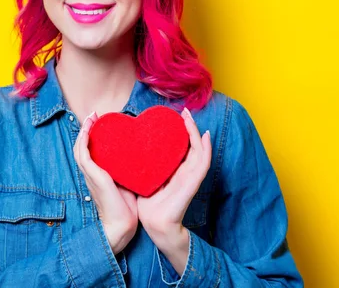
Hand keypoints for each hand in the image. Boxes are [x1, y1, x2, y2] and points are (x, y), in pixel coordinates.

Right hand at [73, 112, 137, 254]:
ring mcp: (90, 174)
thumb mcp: (128, 182)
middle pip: (81, 147)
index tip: (100, 123)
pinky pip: (83, 154)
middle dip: (86, 130)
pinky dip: (84, 139)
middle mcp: (91, 174)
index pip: (90, 152)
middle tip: (94, 116)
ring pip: (79, 148)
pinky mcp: (93, 175)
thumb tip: (143, 157)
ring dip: (83, 131)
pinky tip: (89, 128)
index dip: (92, 137)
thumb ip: (130, 170)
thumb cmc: (127, 207)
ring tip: (91, 118)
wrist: (122, 224)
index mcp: (98, 175)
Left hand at [137, 107, 210, 249]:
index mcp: (175, 172)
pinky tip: (204, 137)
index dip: (182, 131)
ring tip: (190, 119)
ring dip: (196, 133)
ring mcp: (190, 179)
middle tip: (183, 111)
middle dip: (190, 127)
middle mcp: (185, 173)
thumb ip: (146, 168)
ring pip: (199, 151)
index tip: (175, 116)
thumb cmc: (149, 206)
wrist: (154, 227)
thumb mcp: (146, 181)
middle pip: (192, 145)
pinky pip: (202, 165)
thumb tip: (133, 152)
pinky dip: (205, 150)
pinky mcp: (191, 185)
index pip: (183, 147)